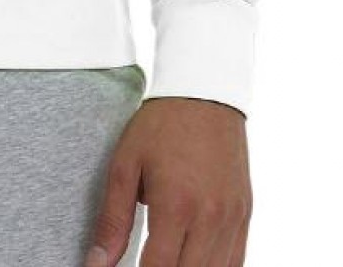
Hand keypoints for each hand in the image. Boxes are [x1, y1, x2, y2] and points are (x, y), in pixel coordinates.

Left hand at [86, 97, 251, 266]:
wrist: (204, 92)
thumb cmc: (160, 126)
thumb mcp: (125, 165)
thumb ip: (112, 220)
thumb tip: (96, 264)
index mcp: (175, 207)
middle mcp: (209, 219)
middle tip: (144, 263)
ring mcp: (232, 219)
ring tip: (166, 260)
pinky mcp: (245, 215)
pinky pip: (236, 262)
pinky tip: (193, 261)